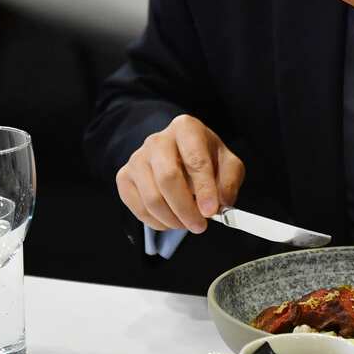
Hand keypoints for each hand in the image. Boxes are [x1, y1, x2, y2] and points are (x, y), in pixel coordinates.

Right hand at [115, 114, 245, 233]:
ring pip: (152, 198)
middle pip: (168, 179)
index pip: (195, 160)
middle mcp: (157, 140)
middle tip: (200, 225)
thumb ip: (229, 181)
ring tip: (187, 223)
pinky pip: (138, 208)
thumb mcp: (227, 163)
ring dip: (172, 219)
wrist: (178, 154)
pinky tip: (171, 220)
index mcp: (186, 128)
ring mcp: (137, 158)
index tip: (211, 211)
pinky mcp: (124, 177)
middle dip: (185, 208)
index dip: (204, 189)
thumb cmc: (204, 158)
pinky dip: (157, 222)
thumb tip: (221, 204)